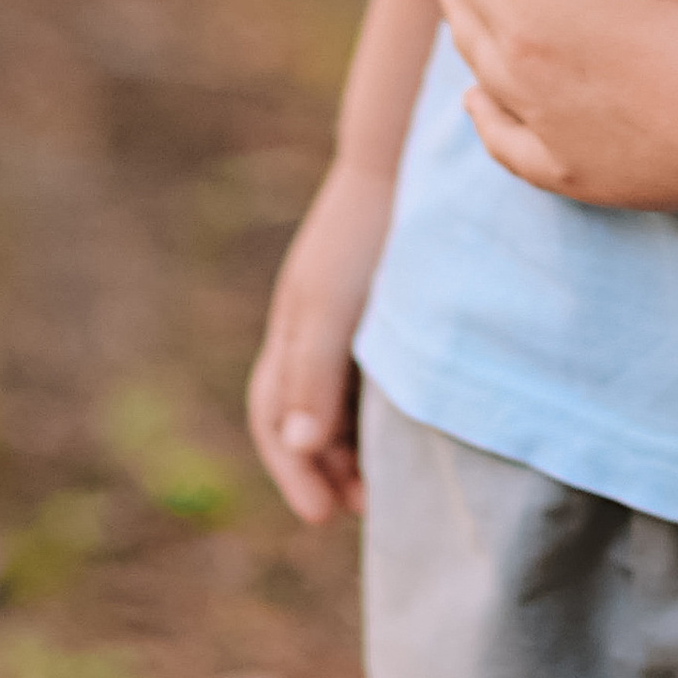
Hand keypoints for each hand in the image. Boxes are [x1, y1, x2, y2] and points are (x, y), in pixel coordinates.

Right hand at [246, 157, 398, 524]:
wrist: (399, 159)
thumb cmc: (363, 235)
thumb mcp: (332, 307)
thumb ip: (312, 374)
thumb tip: (296, 445)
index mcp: (291, 334)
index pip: (275, 420)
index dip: (295, 473)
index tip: (326, 517)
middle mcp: (308, 328)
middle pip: (300, 415)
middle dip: (322, 467)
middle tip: (363, 505)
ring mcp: (341, 312)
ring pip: (331, 395)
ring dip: (348, 442)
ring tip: (382, 476)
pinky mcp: (375, 299)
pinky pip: (359, 367)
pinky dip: (369, 405)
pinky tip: (402, 415)